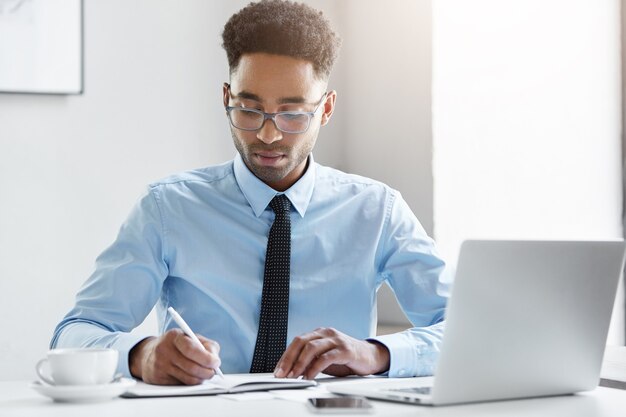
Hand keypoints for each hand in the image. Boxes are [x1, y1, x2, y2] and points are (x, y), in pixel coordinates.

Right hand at [129, 328, 220, 384]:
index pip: (191, 349)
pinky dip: (190, 382)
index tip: (216, 363)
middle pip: (191, 367)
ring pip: (188, 379)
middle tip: (213, 372)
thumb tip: (215, 360)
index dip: (206, 358)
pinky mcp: (158, 378)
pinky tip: (190, 376)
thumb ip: (206, 346)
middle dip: (207, 372)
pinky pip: (181, 384)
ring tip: (204, 375)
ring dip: (200, 379)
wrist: (148, 354)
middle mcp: (165, 350)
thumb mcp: (190, 338)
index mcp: (174, 336)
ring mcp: (160, 365)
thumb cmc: (176, 345)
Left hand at [273, 327, 389, 379]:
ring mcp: (336, 340)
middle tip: (281, 374)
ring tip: (293, 376)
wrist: (371, 357)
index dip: (286, 355)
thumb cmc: (346, 358)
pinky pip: (326, 357)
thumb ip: (310, 360)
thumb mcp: (325, 358)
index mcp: (320, 333)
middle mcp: (327, 333)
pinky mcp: (345, 349)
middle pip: (301, 342)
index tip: (278, 370)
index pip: (297, 341)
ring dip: (300, 363)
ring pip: (312, 348)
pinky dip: (315, 368)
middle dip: (289, 359)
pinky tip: (309, 376)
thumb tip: (291, 371)